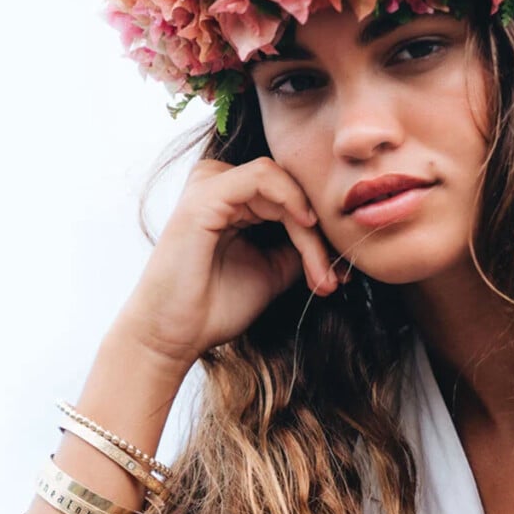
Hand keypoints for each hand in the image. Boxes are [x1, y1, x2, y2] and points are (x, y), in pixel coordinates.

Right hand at [113, 157, 339, 368]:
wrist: (174, 336)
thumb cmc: (215, 306)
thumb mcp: (273, 270)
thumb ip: (299, 245)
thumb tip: (336, 236)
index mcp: (232, 198)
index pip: (290, 196)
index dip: (320, 231)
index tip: (339, 274)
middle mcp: (218, 184)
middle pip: (290, 188)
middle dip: (319, 234)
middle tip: (334, 278)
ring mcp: (208, 185)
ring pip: (283, 184)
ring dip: (309, 228)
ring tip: (319, 272)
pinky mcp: (205, 194)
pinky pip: (262, 177)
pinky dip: (291, 200)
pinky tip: (306, 228)